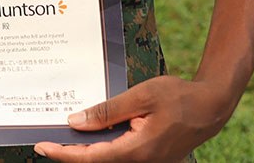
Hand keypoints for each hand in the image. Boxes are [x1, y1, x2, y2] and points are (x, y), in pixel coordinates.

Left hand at [34, 75, 228, 161]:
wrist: (211, 106)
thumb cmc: (178, 97)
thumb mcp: (140, 96)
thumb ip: (108, 111)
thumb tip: (76, 122)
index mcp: (138, 150)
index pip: (92, 157)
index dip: (65, 154)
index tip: (43, 146)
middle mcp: (142, 162)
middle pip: (97, 161)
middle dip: (70, 154)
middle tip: (45, 143)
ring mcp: (148, 162)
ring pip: (108, 159)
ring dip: (85, 151)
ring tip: (62, 138)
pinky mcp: (150, 157)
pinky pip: (120, 155)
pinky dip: (101, 147)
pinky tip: (90, 134)